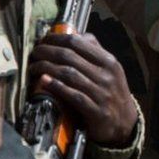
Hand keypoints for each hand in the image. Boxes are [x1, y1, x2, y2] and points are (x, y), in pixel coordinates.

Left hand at [28, 32, 138, 146]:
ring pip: (69, 74)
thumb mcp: (110, 70)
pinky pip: (73, 96)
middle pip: (70, 56)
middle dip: (47, 52)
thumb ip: (96, 52)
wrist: (124, 122)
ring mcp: (102, 93)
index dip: (56, 39)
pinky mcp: (96, 111)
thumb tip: (79, 35)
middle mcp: (106, 75)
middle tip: (34, 53)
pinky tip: (44, 82)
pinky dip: (56, 87)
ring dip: (47, 68)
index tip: (43, 40)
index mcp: (109, 61)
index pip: (78, 42)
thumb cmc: (112, 92)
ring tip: (33, 67)